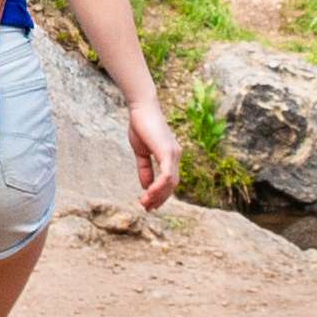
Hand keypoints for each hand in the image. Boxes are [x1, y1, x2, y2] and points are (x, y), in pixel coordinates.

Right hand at [119, 79, 178, 213]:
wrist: (141, 108)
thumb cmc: (140, 126)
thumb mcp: (141, 152)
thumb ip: (145, 169)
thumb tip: (145, 187)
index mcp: (170, 156)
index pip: (170, 181)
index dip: (160, 194)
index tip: (148, 204)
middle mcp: (176, 156)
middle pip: (172, 185)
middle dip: (159, 198)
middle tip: (146, 208)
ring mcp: (174, 154)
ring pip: (171, 183)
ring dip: (158, 196)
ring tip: (145, 203)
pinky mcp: (168, 152)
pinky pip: (167, 175)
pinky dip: (159, 187)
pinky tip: (149, 193)